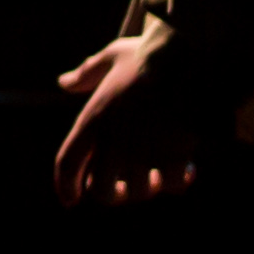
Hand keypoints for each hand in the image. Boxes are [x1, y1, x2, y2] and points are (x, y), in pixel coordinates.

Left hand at [53, 31, 204, 209]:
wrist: (190, 52)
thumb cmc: (150, 54)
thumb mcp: (111, 57)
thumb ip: (87, 74)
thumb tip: (64, 82)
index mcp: (92, 120)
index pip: (67, 164)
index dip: (65, 186)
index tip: (70, 200)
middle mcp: (113, 141)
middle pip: (102, 191)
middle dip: (113, 195)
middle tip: (124, 189)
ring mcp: (144, 150)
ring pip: (139, 191)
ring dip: (148, 188)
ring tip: (157, 175)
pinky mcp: (174, 153)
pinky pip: (173, 184)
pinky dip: (179, 181)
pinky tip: (189, 169)